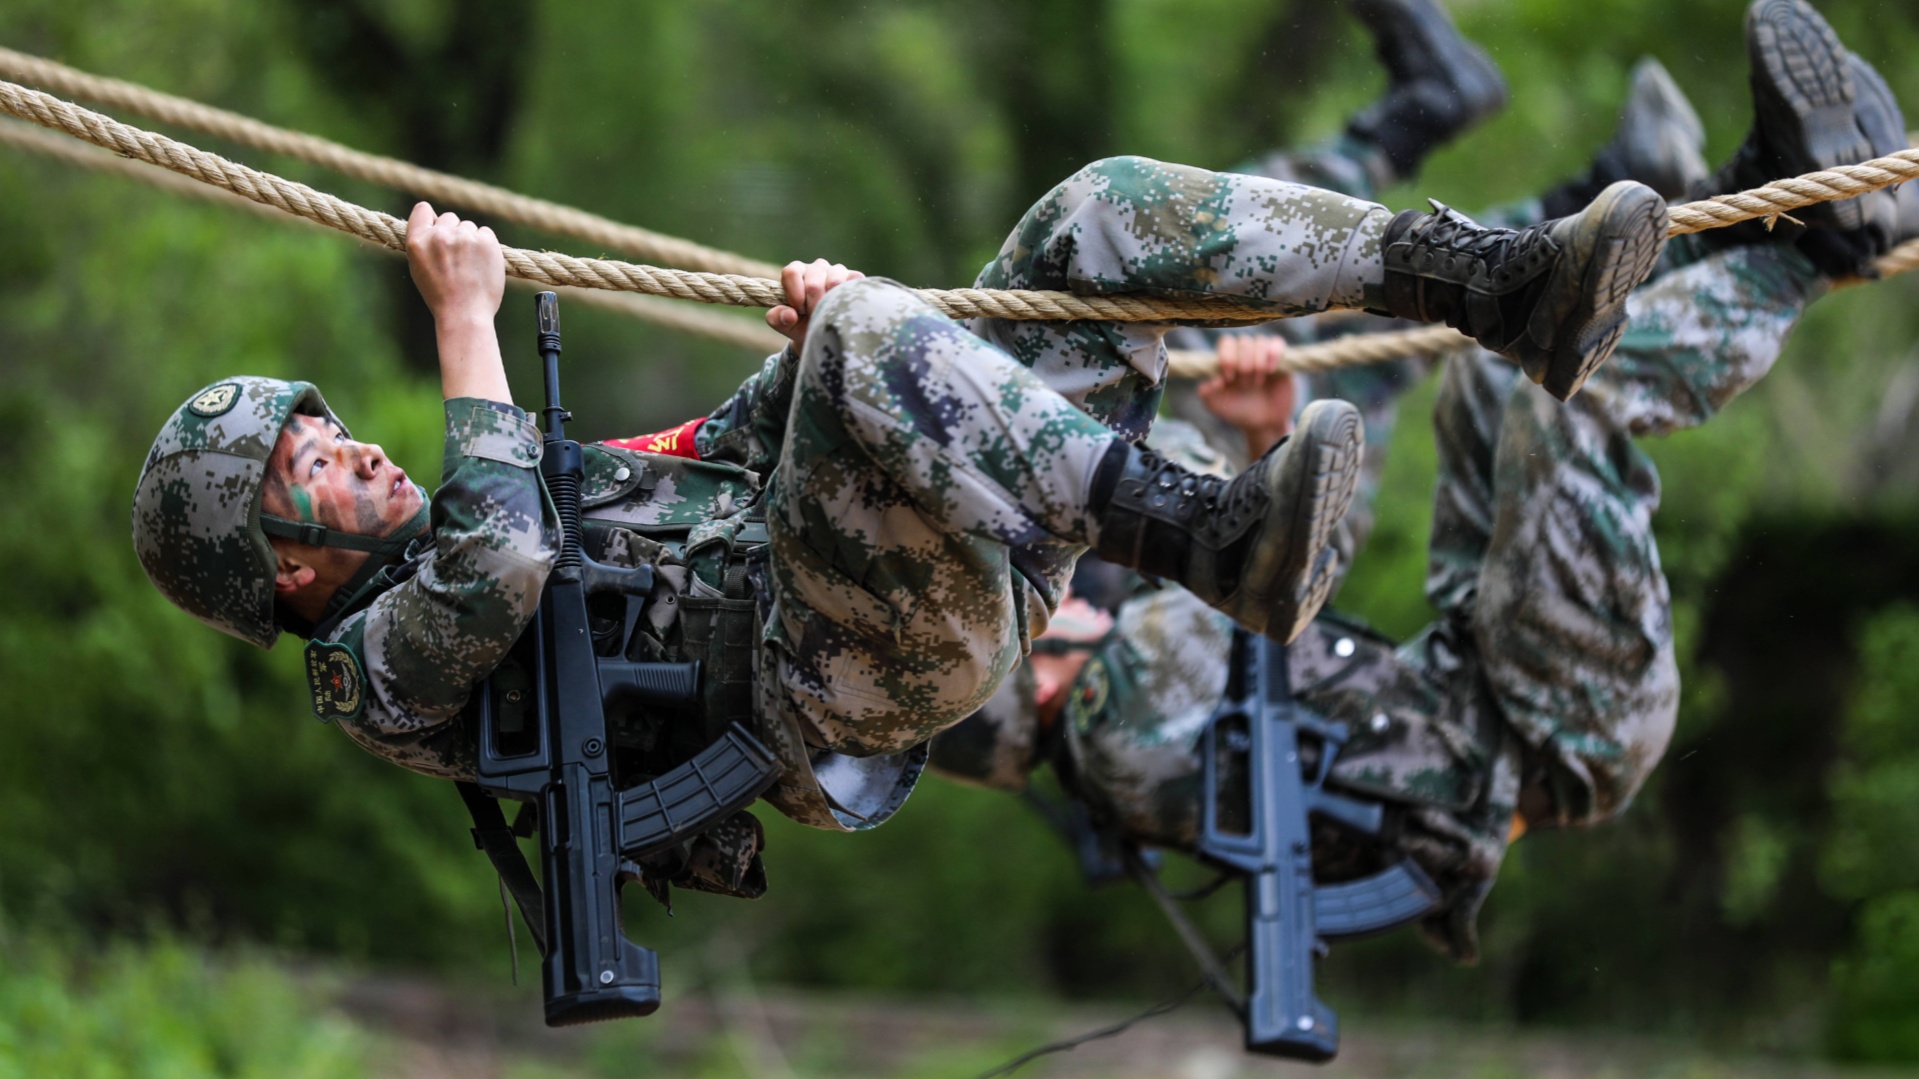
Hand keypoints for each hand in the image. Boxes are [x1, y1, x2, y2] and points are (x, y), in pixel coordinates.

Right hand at [406, 201, 505, 326]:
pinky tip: (482, 263)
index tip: (437, 226)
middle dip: (453, 232)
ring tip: (469, 266)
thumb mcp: (420, 267)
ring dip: (470, 240)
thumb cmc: (441, 296)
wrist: (465, 314)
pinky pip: (486, 233)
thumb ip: (426, 243)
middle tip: (456, 259)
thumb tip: (437, 222)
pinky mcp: (485, 240)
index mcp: (417, 242)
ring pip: (469, 227)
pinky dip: (486, 245)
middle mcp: (439, 236)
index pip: (422, 209)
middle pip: (449, 218)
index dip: (431, 218)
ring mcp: (463, 237)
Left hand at [766, 259, 863, 347]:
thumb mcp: (785, 325)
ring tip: (829, 313)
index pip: (791, 272)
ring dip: (831, 303)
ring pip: (834, 281)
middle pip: (813, 282)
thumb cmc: (801, 325)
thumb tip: (789, 314)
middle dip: (813, 306)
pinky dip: (848, 298)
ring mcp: (837, 270)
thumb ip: (777, 319)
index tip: (798, 311)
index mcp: (796, 271)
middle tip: (815, 317)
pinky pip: (853, 282)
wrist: (824, 331)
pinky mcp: (854, 277)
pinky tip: (843, 308)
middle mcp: (816, 267)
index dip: (794, 294)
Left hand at [1197, 334, 1297, 457]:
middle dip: (1243, 364)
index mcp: (1228, 359)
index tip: (1229, 378)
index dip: (1227, 357)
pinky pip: (1278, 343)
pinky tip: (1271, 370)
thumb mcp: (1215, 405)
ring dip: (1258, 363)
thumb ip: (1206, 392)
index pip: (1226, 342)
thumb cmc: (1237, 411)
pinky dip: (1273, 354)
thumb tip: (1213, 380)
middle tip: (1244, 385)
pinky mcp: (1282, 359)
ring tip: (1257, 383)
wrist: (1262, 424)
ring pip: (1260, 342)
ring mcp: (1263, 355)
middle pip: (1243, 342)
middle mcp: (1245, 354)